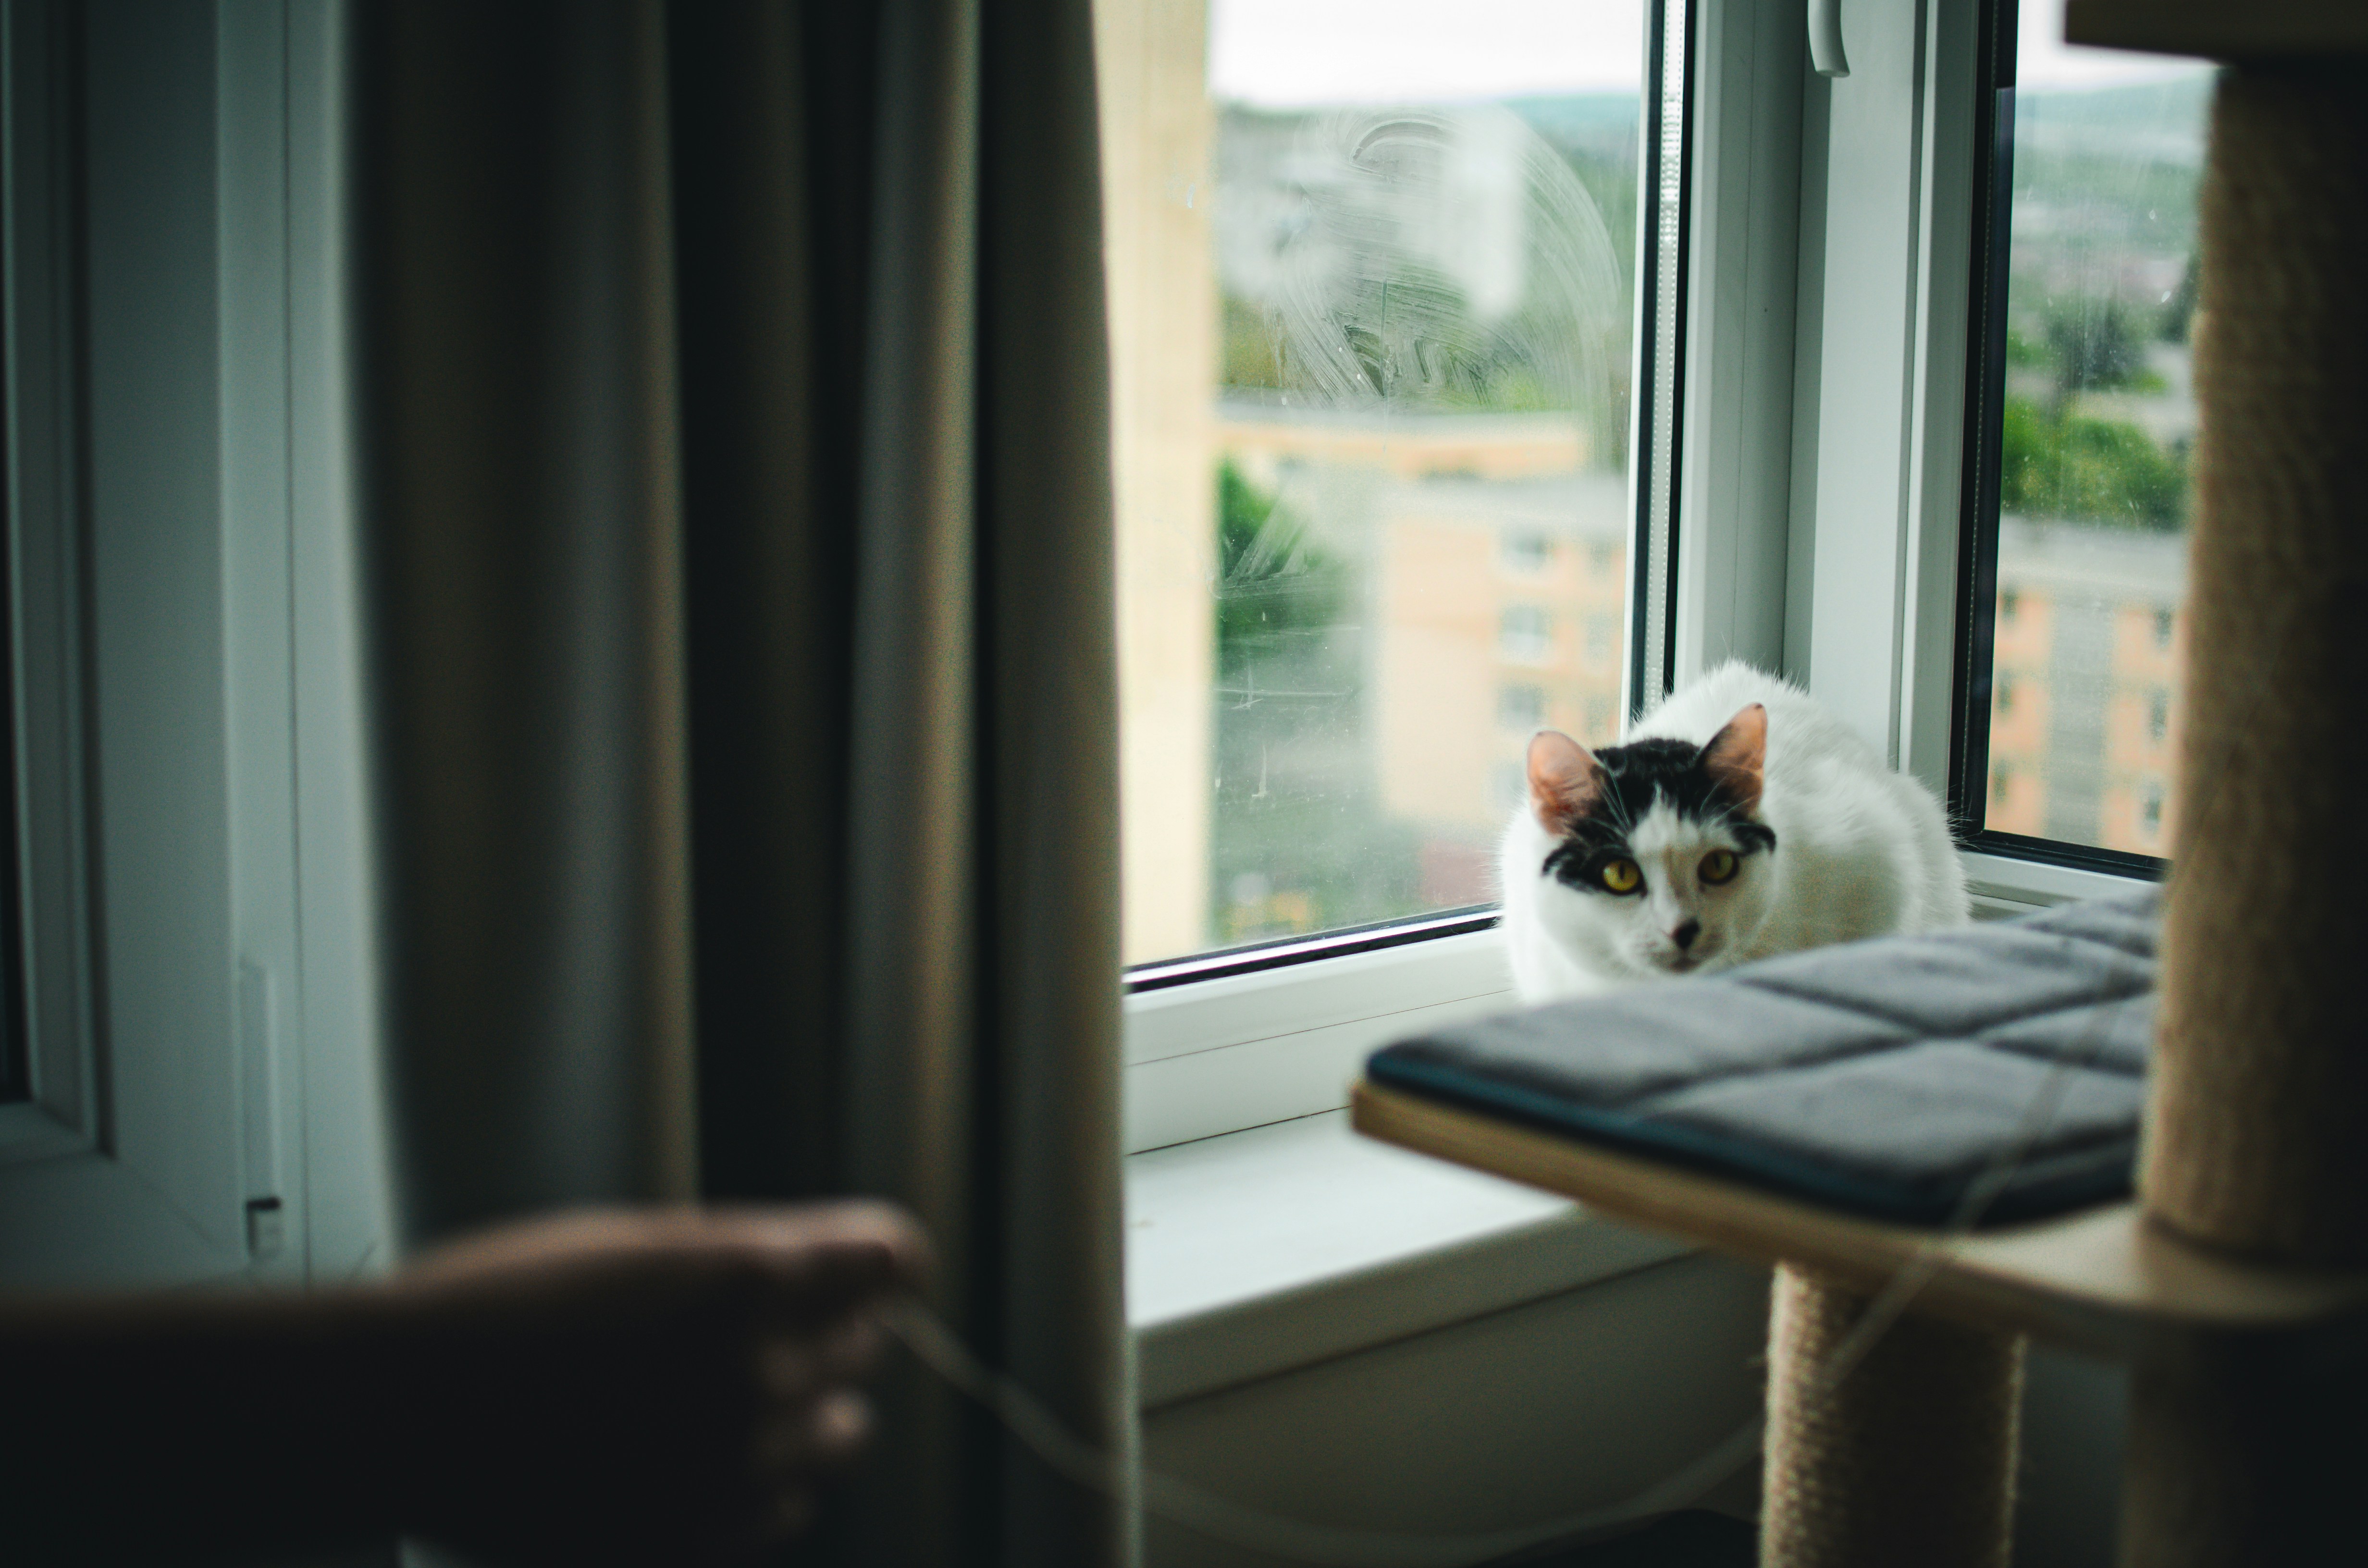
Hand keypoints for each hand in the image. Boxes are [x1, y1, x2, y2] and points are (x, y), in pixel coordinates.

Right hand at [378, 1201, 925, 1566]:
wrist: (395, 1411)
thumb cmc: (496, 1307)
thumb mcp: (633, 1240)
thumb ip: (742, 1256)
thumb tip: (813, 1268)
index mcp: (749, 1278)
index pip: (893, 1259)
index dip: (875, 1261)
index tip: (866, 1270)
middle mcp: (760, 1373)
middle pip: (868, 1347)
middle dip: (828, 1332)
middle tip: (757, 1329)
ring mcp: (734, 1468)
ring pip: (842, 1436)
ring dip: (804, 1413)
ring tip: (720, 1399)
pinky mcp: (700, 1542)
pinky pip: (784, 1509)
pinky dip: (758, 1485)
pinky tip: (689, 1459)